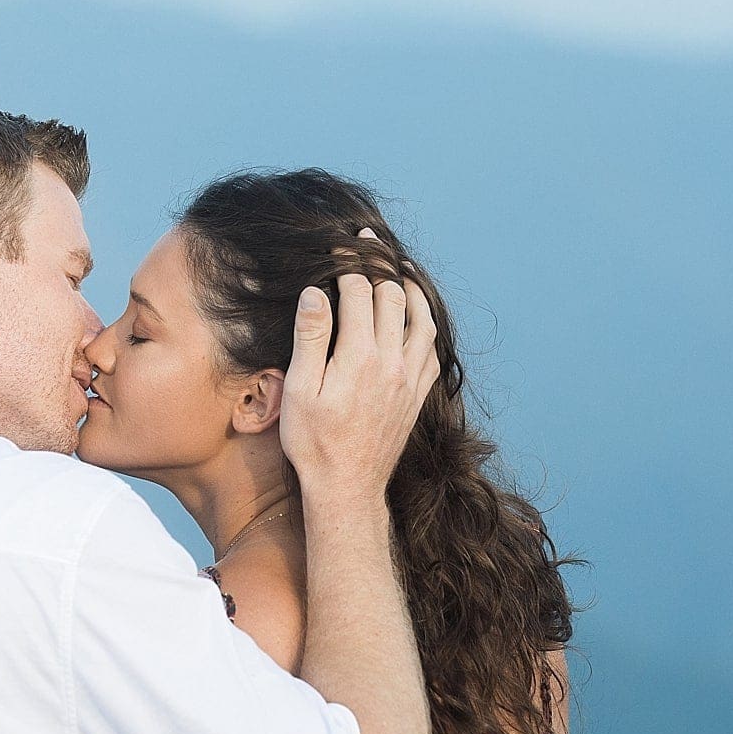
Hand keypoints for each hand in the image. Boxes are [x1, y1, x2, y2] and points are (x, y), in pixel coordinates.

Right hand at [279, 231, 441, 502]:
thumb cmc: (314, 441)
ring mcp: (410, 378)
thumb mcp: (300, 388)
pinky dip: (426, 323)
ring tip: (401, 268)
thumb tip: (316, 292)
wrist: (347, 488)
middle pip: (393, 297)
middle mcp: (392, 362)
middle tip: (367, 245)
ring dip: (412, 289)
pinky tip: (417, 317)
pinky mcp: (418, 394)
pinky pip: (432, 349)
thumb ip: (310, 337)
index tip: (340, 246)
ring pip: (422, 319)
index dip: (349, 264)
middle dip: (379, 265)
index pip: (359, 292)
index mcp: (359, 356)